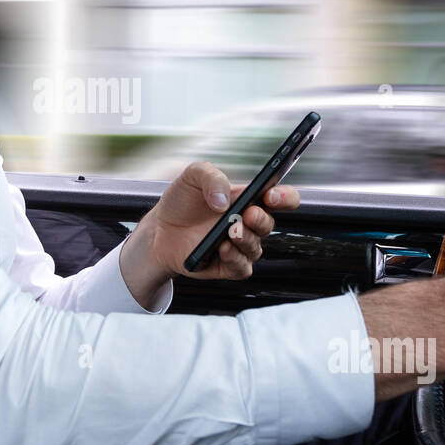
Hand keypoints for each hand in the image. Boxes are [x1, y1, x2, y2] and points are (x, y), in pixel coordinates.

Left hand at [138, 160, 299, 281]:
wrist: (160, 229)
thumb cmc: (182, 201)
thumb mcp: (192, 176)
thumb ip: (211, 176)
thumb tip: (224, 201)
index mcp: (249, 199)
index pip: (282, 198)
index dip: (285, 197)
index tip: (272, 195)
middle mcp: (248, 224)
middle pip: (269, 224)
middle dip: (261, 219)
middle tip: (247, 214)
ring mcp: (239, 247)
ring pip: (255, 248)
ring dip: (245, 239)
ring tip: (231, 231)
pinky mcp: (227, 266)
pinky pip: (241, 268)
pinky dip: (234, 259)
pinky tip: (221, 249)